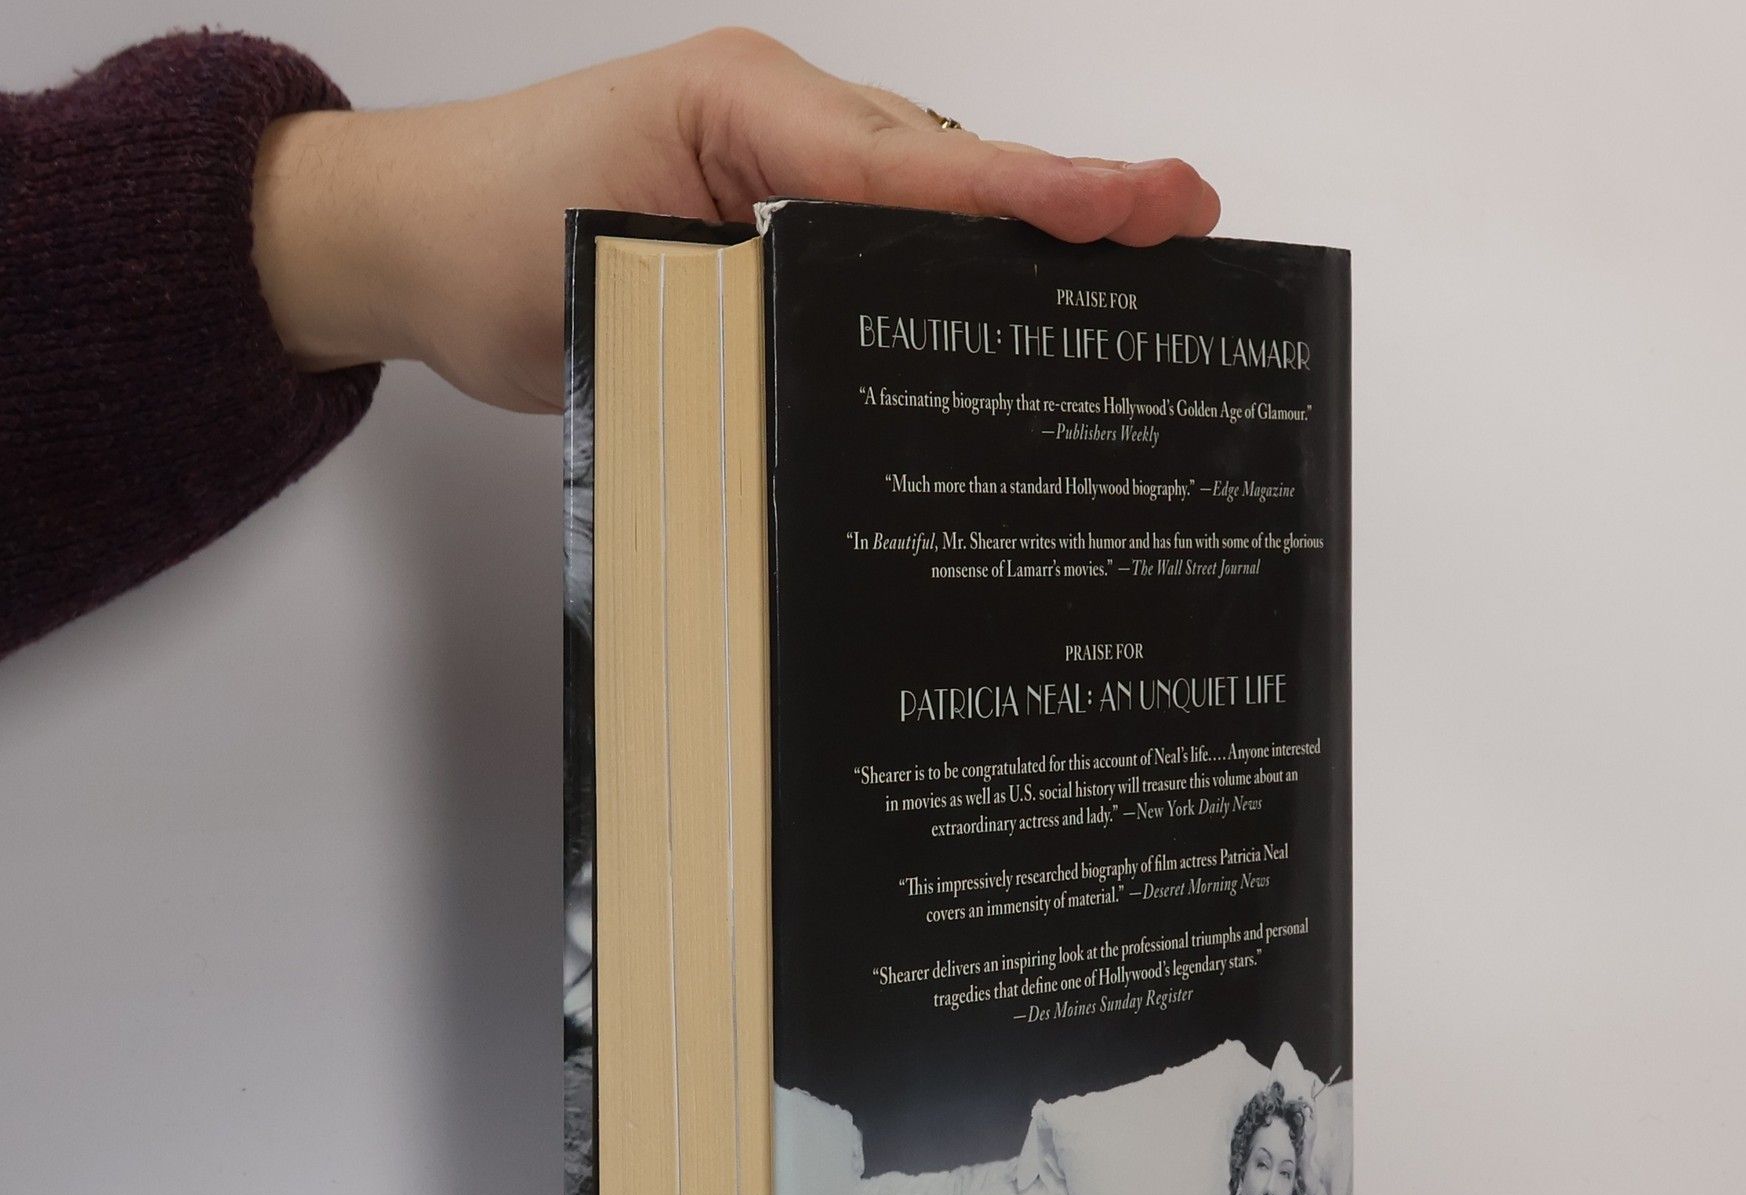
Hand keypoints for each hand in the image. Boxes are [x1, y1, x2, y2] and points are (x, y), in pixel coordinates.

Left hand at [252, 29, 1221, 411]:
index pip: (917, 164)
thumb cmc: (482, 231)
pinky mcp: (771, 229)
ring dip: (1028, 242)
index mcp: (753, 112)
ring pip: (931, 205)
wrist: (407, 241)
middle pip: (954, 173)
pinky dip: (951, 277)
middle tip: (1190, 225)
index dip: (1031, 195)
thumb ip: (738, 309)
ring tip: (1145, 270)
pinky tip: (1008, 325)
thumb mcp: (608, 274)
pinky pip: (881, 245)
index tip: (1136, 205)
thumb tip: (848, 383)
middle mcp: (786, 131)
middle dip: (1073, 203)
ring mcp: (784, 176)